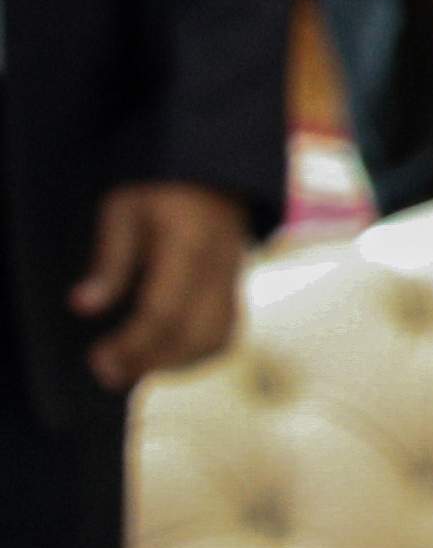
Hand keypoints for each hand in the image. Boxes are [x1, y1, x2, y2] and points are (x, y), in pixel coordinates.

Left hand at [75, 182, 251, 388]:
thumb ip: (109, 259)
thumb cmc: (159, 189)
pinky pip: (225, 332)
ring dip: (174, 363)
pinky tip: (162, 357)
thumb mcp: (123, 209)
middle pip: (195, 334)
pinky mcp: (234, 287)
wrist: (212, 173)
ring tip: (131, 368)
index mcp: (190, 246)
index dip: (132, 343)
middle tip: (108, 374)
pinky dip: (195, 354)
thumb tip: (84, 307)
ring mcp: (233, 279)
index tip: (97, 359)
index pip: (165, 311)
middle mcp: (220, 268)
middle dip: (150, 361)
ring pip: (216, 339)